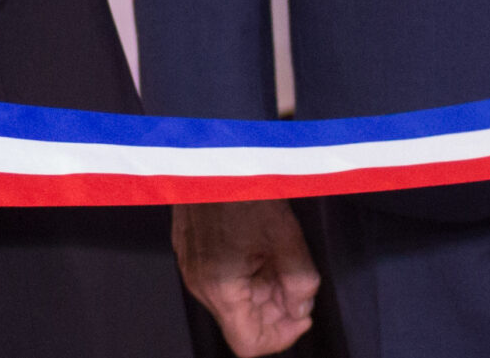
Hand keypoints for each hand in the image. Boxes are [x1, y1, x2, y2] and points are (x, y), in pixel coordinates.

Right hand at [173, 200, 319, 354]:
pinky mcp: (188, 248)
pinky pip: (218, 277)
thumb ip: (300, 283)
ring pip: (231, 300)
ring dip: (260, 289)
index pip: (249, 344)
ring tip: (278, 256)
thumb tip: (301, 307)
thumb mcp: (286, 237)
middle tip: (294, 280)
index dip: (283, 336)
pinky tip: (257, 246)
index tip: (301, 315)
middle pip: (241, 321)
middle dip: (274, 308)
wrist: (212, 150)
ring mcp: (190, 264)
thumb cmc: (244, 186)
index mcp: (220, 286)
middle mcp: (198, 281)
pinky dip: (243, 272)